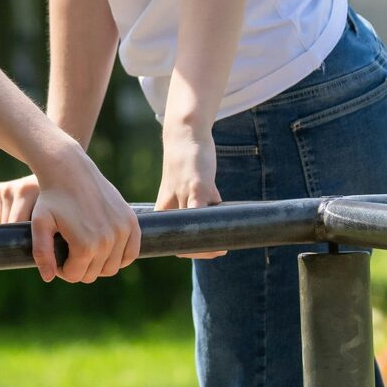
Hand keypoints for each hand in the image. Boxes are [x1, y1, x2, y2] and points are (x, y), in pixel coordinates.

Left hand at [0, 145, 139, 283]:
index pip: (75, 276)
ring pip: (112, 267)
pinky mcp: (131, 222)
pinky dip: (119, 257)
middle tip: (68, 250)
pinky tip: (104, 247)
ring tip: (83, 248)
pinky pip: (131, 254)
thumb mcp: (40, 224)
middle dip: (79, 267)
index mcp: (85, 245)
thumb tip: (49, 278)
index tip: (56, 254)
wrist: (71, 170)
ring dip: (98, 263)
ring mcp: (122, 231)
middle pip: (94, 274)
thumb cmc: (51, 198)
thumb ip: (42, 253)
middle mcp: (108, 240)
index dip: (62, 269)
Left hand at [157, 124, 223, 258]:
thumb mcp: (187, 186)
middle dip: (198, 251)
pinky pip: (200, 209)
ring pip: (192, 228)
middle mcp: (171, 204)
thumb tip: (215, 216)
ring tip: (221, 248)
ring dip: (205, 245)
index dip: (187, 250)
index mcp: (165, 207)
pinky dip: (209, 222)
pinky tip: (220, 229)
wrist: (184, 135)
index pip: (171, 237)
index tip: (205, 251)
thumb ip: (199, 202)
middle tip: (216, 252)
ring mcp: (183, 195)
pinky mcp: (197, 184)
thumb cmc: (187, 162)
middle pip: (181, 237)